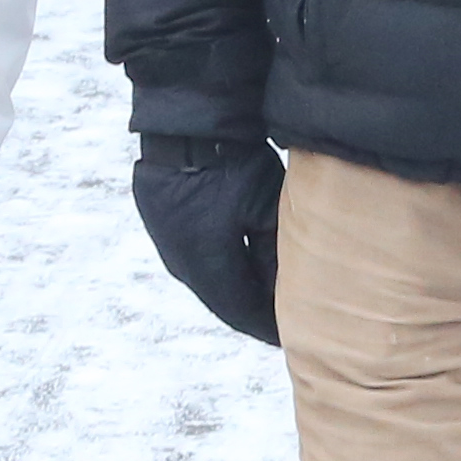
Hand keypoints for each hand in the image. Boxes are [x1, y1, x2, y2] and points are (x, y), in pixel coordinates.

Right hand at [134, 135, 285, 344]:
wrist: (184, 123)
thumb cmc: (231, 163)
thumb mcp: (267, 209)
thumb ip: (276, 254)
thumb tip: (292, 290)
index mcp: (207, 265)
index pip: (243, 313)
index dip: (270, 328)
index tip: (296, 338)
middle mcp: (183, 264)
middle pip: (226, 300)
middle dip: (257, 309)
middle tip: (289, 318)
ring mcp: (169, 245)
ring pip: (210, 280)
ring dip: (239, 286)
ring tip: (271, 290)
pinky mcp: (164, 225)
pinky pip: (196, 258)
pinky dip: (223, 265)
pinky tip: (244, 258)